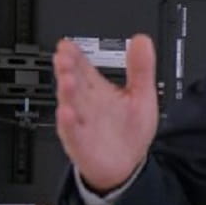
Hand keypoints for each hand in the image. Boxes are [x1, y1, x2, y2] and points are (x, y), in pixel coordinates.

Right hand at [52, 35, 157, 192]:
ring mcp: (82, 122)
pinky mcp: (81, 143)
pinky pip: (72, 132)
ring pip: (71, 104)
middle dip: (67, 69)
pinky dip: (69, 123)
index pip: (83, 67)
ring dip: (67, 92)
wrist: (127, 164)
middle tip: (63, 56)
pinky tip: (67, 113)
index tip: (67, 44)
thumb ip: (141, 68)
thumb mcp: (142, 95)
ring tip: (66, 79)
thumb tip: (142, 40)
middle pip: (74, 82)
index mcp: (98, 90)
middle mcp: (86, 103)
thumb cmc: (130, 131)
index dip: (75, 55)